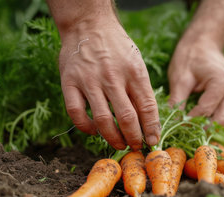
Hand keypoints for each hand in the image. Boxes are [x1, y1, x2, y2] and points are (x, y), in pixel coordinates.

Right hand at [58, 19, 159, 149]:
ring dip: (113, 138)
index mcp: (134, 72)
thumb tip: (148, 122)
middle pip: (127, 118)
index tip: (153, 141)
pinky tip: (95, 130)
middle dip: (134, 138)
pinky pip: (76, 113)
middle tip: (136, 146)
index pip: (148, 107)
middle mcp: (113, 76)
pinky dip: (86, 128)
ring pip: (103, 120)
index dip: (152, 129)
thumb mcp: (136, 63)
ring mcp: (89, 80)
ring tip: (119, 144)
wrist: (89, 24)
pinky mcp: (69, 82)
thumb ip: (141, 90)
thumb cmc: (117, 47)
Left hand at [168, 39, 223, 125]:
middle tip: (184, 132)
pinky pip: (223, 112)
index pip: (206, 110)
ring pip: (223, 118)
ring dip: (207, 125)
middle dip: (202, 128)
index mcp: (222, 81)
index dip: (190, 121)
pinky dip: (210, 117)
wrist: (203, 41)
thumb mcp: (179, 77)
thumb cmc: (190, 55)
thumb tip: (171, 123)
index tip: (176, 126)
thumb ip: (177, 101)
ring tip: (189, 127)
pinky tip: (196, 118)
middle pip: (221, 119)